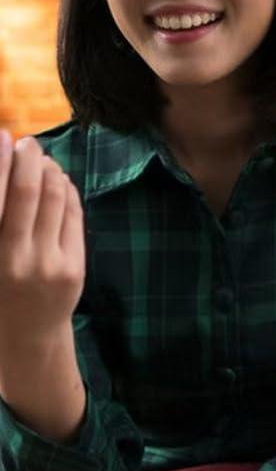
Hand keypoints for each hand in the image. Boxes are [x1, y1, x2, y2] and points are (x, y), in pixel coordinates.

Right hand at [0, 132, 84, 349]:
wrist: (27, 334)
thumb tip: (4, 159)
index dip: (0, 160)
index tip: (3, 135)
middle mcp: (13, 259)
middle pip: (26, 191)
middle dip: (28, 159)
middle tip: (28, 142)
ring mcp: (48, 264)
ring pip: (54, 201)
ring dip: (50, 172)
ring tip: (43, 160)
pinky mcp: (73, 268)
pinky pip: (73, 217)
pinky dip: (67, 192)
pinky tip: (59, 181)